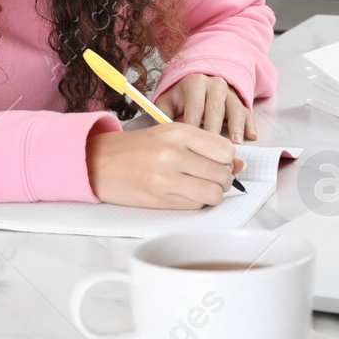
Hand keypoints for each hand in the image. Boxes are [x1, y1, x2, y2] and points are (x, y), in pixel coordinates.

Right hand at [84, 122, 242, 208]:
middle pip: (223, 174)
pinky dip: (197, 202)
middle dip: (223, 179)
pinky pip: (196, 206)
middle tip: (211, 176)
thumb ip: (205, 146)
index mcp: (177, 132)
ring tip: (200, 186)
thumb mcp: (169, 135)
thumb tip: (240, 165)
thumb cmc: (136, 147)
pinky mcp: (160, 200)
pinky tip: (185, 193)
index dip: (228, 159)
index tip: (218, 161)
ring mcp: (166, 179)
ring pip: (214, 193)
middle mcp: (173, 154)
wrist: (97, 162)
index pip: (226, 150)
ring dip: (213, 193)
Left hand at [152, 73, 257, 143]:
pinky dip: (249, 125)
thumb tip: (162, 129)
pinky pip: (246, 113)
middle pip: (216, 110)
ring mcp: (230, 93)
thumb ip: (163, 113)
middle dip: (214, 131)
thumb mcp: (168, 100)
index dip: (194, 125)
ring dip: (235, 128)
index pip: (195, 106)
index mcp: (195, 83)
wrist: (199, 82)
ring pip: (234, 110)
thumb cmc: (181, 97)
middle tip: (212, 152)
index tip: (191, 144)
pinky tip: (251, 136)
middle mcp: (215, 85)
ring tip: (235, 145)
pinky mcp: (240, 102)